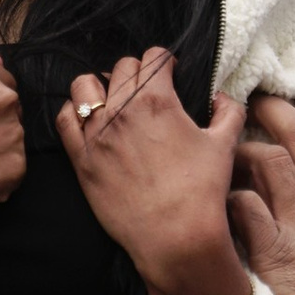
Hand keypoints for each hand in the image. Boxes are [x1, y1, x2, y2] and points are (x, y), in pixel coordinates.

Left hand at [57, 48, 246, 294]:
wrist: (175, 236)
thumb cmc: (202, 191)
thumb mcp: (225, 144)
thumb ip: (228, 111)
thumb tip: (222, 97)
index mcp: (156, 100)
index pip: (154, 57)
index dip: (166, 61)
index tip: (171, 72)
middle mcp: (121, 110)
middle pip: (122, 67)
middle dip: (138, 73)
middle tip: (149, 91)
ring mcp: (96, 134)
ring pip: (85, 85)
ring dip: (101, 86)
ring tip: (114, 100)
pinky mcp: (81, 159)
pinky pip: (65, 119)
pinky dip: (75, 112)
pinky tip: (89, 120)